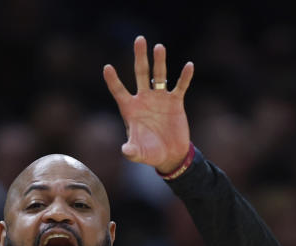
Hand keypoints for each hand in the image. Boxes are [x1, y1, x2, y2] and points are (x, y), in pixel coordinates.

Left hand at [103, 36, 193, 172]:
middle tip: (139, 40)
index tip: (107, 67)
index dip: (113, 80)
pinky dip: (184, 77)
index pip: (119, 91)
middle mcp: (144, 99)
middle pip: (140, 73)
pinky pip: (180, 86)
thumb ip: (131, 151)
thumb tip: (125, 150)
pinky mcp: (176, 102)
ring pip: (159, 75)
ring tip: (159, 47)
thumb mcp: (138, 153)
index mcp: (130, 109)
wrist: (170, 155)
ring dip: (160, 62)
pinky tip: (188, 66)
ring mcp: (160, 99)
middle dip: (139, 57)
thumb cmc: (150, 153)